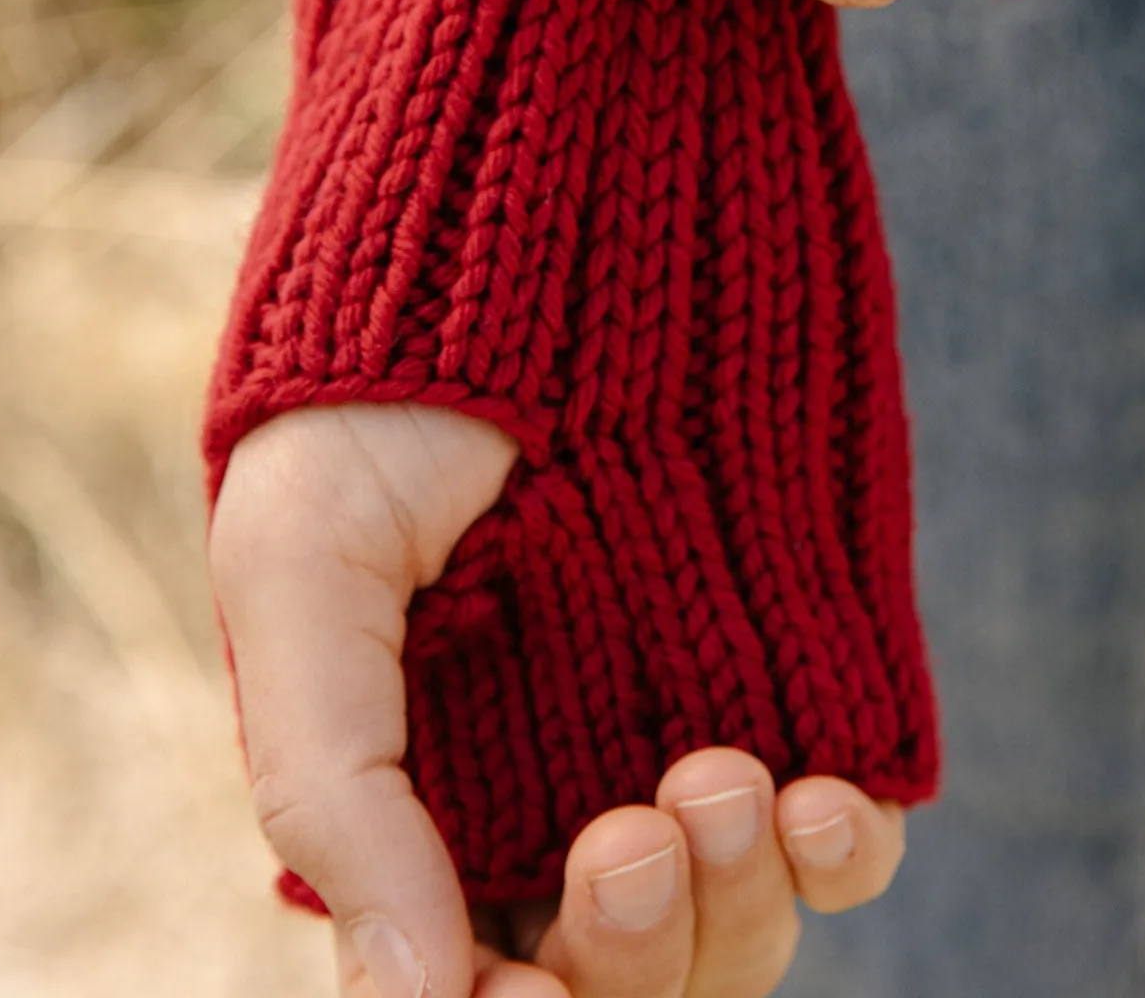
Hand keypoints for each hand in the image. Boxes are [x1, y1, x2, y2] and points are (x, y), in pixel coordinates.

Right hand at [209, 404, 906, 996]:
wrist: (552, 223)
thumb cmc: (389, 394)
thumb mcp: (302, 568)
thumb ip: (335, 786)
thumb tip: (410, 997)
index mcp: (429, 790)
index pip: (470, 979)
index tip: (517, 988)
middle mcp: (560, 784)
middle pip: (617, 983)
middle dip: (629, 962)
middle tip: (623, 842)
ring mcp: (687, 731)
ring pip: (730, 934)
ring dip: (733, 912)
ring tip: (718, 778)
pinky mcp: (800, 671)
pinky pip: (842, 835)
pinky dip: (840, 856)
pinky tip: (822, 804)